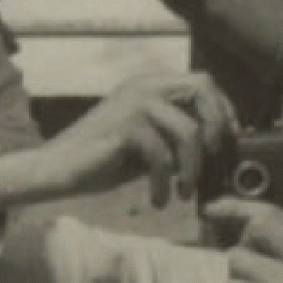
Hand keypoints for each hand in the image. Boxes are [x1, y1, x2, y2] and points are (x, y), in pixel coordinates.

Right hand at [23, 73, 234, 208]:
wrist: (56, 169)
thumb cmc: (103, 160)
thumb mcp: (148, 145)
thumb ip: (176, 140)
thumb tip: (218, 152)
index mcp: (151, 85)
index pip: (203, 82)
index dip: (223, 110)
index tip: (226, 144)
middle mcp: (144, 85)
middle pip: (202, 89)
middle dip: (217, 127)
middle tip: (214, 161)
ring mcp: (133, 103)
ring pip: (188, 130)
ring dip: (192, 168)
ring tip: (183, 192)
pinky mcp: (124, 127)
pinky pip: (161, 156)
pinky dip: (164, 183)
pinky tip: (158, 200)